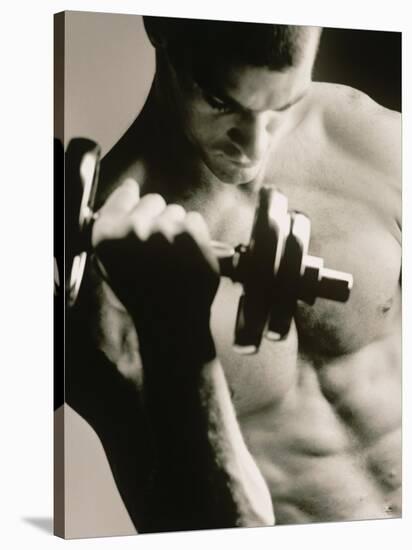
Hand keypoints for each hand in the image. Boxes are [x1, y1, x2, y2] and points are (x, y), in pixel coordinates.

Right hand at [92, 178, 219, 367]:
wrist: (171, 319)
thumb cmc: (140, 293)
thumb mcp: (111, 262)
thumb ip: (115, 224)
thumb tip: (130, 187)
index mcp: (107, 234)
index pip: (124, 195)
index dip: (135, 204)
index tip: (142, 217)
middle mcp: (133, 228)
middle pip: (153, 200)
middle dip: (157, 218)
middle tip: (159, 248)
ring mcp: (164, 230)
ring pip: (176, 211)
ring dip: (177, 228)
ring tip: (174, 257)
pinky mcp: (191, 235)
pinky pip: (195, 219)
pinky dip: (196, 235)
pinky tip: (189, 256)